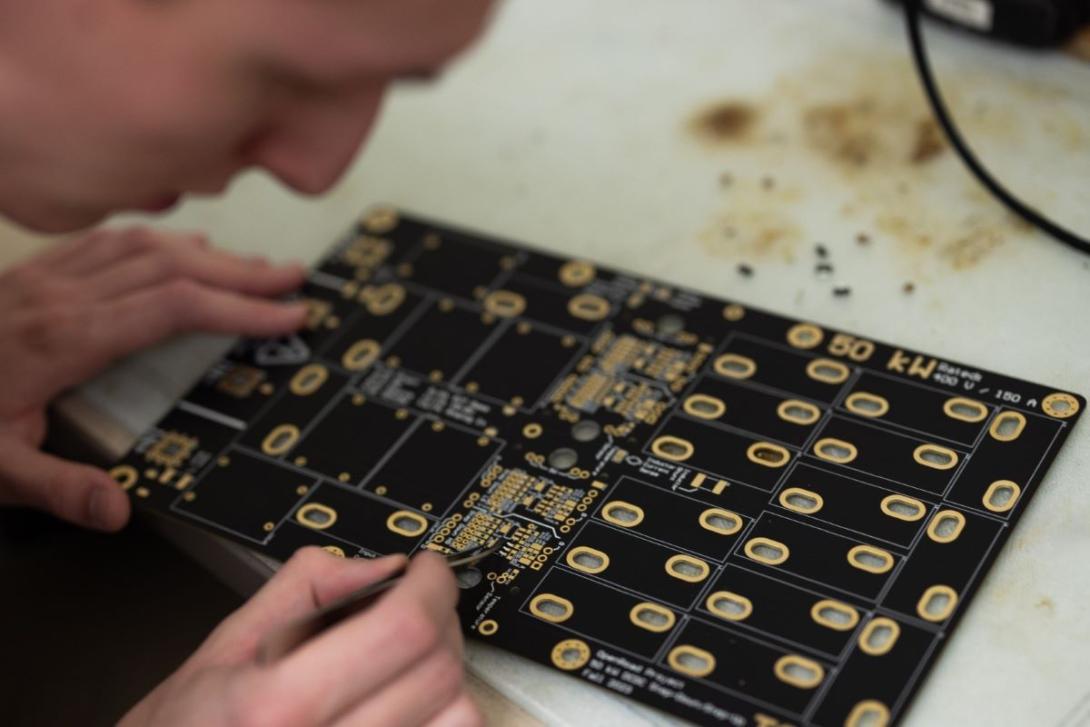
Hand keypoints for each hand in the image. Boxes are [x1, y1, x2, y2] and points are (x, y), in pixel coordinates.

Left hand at [0, 226, 306, 529]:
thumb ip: (56, 487)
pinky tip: (178, 248)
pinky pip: (107, 242)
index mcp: (64, 338)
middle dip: (242, 271)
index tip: (288, 315)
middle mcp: (61, 295)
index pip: (173, 308)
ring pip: (143, 246)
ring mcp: (45, 278)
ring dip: (208, 252)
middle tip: (294, 279)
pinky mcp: (32, 275)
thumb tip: (118, 509)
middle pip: (172, 266)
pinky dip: (158, 240)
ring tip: (254, 264)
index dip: (239, 309)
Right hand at [121, 548, 481, 726]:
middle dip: (440, 619)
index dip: (430, 584)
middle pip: (439, 669)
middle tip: (418, 604)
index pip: (403, 628)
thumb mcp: (222, 650)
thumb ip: (305, 591)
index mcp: (278, 706)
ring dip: (448, 677)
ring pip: (460, 718)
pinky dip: (440, 719)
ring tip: (408, 663)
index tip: (426, 569)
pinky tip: (407, 705)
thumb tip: (380, 567)